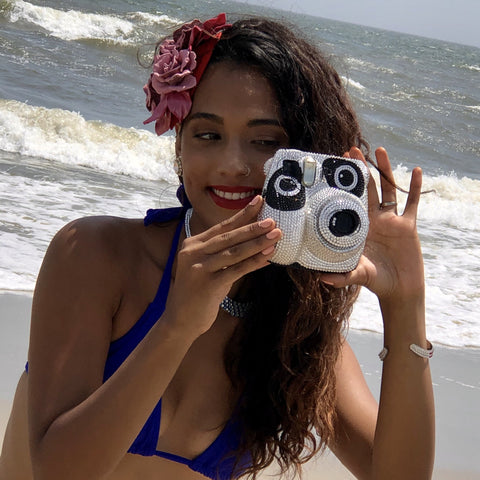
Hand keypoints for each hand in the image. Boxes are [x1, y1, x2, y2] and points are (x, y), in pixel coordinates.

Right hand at [164, 197, 280, 336]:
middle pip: (229, 236)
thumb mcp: (209, 269)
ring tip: (275, 235)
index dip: (242, 214)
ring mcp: (199, 268)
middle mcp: (194, 252)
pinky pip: (236, 270)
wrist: (180, 321)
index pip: (222, 226)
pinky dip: (253, 263)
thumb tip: (259, 247)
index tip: (259, 201)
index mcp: (193, 244)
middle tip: (273, 220)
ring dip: (257, 243)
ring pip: (234, 252)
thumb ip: (228, 257)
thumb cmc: (197, 294)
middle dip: (253, 227)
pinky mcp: (207, 284)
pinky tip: (267, 257)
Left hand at [320, 147, 424, 301]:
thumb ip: (342, 276)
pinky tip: (416, 171)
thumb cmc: (376, 282)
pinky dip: (415, 187)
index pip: (350, 201)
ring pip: (389, 190)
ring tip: (379, 150)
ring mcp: (392, 221)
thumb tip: (321, 280)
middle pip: (368, 189)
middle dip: (360, 170)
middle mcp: (374, 220)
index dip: (344, 186)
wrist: (399, 289)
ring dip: (385, 170)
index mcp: (359, 228)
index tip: (335, 170)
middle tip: (351, 150)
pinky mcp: (408, 226)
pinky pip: (413, 203)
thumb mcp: (357, 275)